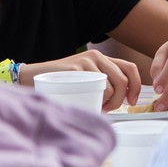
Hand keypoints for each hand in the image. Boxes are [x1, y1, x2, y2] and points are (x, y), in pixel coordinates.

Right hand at [23, 50, 140, 109]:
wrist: (31, 77)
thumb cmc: (58, 82)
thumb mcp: (84, 78)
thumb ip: (100, 82)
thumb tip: (121, 100)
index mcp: (100, 58)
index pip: (129, 68)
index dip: (136, 85)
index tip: (132, 101)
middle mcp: (96, 57)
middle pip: (123, 79)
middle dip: (122, 99)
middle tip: (112, 109)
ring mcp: (85, 62)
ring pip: (112, 86)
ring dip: (110, 102)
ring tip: (98, 107)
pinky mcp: (76, 69)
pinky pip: (98, 88)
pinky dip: (99, 101)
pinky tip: (92, 104)